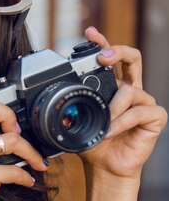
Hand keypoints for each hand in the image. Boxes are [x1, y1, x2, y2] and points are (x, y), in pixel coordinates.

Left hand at [79, 27, 166, 200]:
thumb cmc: (92, 143)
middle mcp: (129, 90)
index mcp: (112, 87)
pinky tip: (109, 132)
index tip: (90, 33)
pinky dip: (121, 122)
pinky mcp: (154, 117)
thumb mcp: (75, 122)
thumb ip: (67, 107)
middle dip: (117, 51)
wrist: (105, 167)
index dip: (102, 43)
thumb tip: (47, 99)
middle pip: (132, 57)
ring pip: (130, 90)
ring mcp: (144, 102)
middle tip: (103, 57)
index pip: (110, 58)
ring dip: (112, 107)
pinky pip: (139, 112)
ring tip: (102, 124)